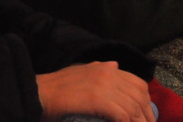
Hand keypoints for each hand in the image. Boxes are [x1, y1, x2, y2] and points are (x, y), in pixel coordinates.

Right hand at [37, 62, 154, 121]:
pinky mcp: (97, 98)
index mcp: (106, 68)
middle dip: (146, 114)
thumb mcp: (79, 71)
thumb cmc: (54, 87)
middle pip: (139, 95)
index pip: (137, 83)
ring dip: (139, 121)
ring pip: (132, 106)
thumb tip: (115, 65)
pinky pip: (121, 113)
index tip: (147, 116)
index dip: (146, 101)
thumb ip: (98, 69)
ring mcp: (103, 85)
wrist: (36, 92)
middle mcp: (108, 73)